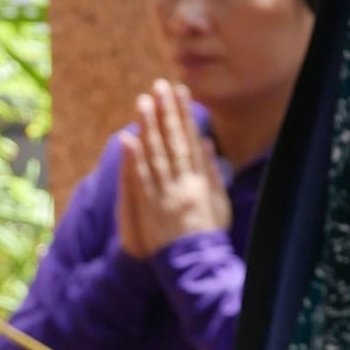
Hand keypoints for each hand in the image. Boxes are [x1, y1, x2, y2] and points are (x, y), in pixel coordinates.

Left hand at [116, 80, 231, 257]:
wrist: (196, 263)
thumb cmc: (209, 234)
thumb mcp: (219, 202)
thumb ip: (212, 172)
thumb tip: (206, 144)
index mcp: (202, 180)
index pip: (192, 140)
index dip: (186, 115)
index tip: (181, 93)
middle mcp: (185, 183)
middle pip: (175, 141)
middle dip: (167, 112)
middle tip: (160, 86)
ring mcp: (167, 194)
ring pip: (157, 154)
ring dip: (150, 127)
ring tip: (143, 102)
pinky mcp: (151, 207)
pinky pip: (142, 179)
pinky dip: (135, 159)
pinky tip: (129, 138)